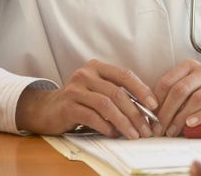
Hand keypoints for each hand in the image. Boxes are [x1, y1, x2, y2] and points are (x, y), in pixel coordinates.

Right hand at [15, 59, 157, 137]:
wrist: (46, 109)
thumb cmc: (80, 99)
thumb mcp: (98, 89)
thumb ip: (117, 92)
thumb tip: (146, 107)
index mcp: (97, 67)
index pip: (125, 75)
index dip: (141, 89)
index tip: (154, 105)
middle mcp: (85, 74)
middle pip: (117, 92)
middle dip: (135, 112)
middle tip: (146, 127)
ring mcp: (75, 89)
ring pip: (106, 105)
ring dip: (123, 121)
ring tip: (133, 134)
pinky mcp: (67, 106)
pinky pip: (91, 116)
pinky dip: (106, 126)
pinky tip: (114, 133)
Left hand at [152, 59, 200, 136]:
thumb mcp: (187, 86)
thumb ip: (172, 96)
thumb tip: (152, 115)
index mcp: (189, 66)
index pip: (167, 81)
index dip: (156, 101)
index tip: (150, 118)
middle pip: (180, 90)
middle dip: (166, 112)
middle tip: (159, 128)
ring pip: (197, 98)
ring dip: (181, 117)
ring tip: (172, 131)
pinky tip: (191, 124)